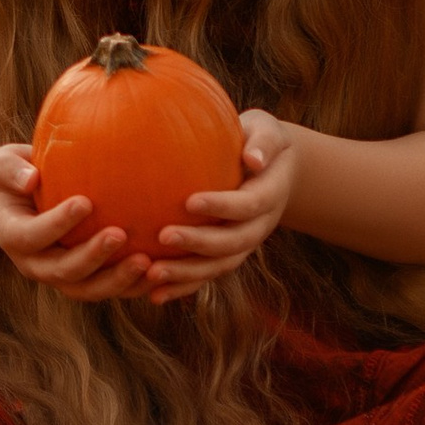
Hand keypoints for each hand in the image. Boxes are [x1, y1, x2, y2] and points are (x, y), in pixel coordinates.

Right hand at [0, 149, 153, 303]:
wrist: (28, 199)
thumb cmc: (19, 173)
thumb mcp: (6, 164)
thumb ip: (12, 169)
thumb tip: (31, 179)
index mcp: (13, 237)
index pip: (33, 235)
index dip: (58, 223)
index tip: (85, 202)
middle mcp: (35, 265)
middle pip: (63, 271)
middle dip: (92, 256)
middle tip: (120, 234)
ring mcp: (60, 278)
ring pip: (88, 290)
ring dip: (117, 279)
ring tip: (146, 261)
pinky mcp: (84, 282)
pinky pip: (109, 291)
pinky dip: (133, 287)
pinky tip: (158, 271)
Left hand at [129, 108, 301, 304]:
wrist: (272, 167)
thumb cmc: (259, 139)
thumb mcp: (267, 131)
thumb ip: (262, 142)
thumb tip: (253, 158)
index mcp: (269, 196)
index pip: (247, 205)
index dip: (221, 206)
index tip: (190, 201)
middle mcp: (258, 226)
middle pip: (231, 243)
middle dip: (199, 243)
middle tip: (164, 235)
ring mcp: (242, 244)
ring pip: (218, 266)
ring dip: (187, 274)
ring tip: (152, 274)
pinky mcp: (227, 255)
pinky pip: (206, 275)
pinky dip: (182, 287)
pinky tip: (152, 294)